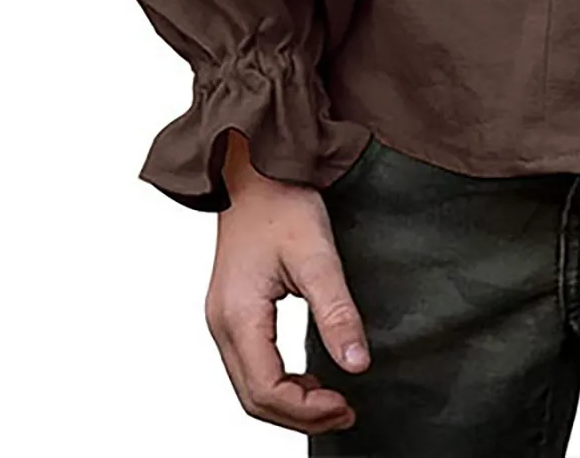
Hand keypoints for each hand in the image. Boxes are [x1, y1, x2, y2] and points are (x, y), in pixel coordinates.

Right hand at [202, 129, 371, 436]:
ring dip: (288, 401)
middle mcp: (221, 324)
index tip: (348, 403)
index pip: (267, 390)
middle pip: (253, 397)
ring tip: (332, 400)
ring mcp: (222, 317)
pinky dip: (276, 381)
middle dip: (299, 414)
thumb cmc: (282, 201)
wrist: (255, 166)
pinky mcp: (231, 309)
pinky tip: (308, 375)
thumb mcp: (317, 254)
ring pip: (248, 385)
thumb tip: (357, 365)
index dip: (307, 408)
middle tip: (345, 410)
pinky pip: (248, 364)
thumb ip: (336, 311)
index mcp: (238, 315)